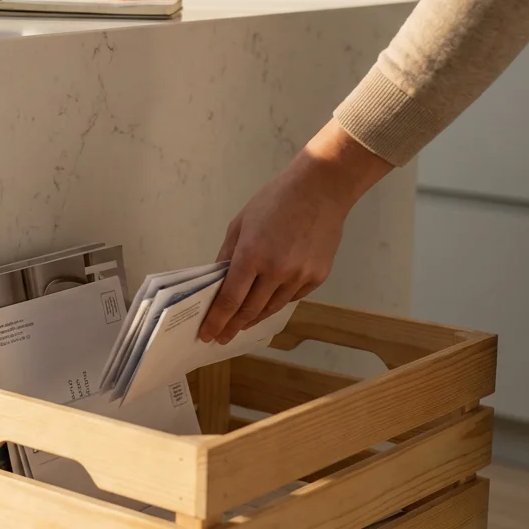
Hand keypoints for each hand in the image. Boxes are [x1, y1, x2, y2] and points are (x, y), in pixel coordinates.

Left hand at [198, 121, 393, 343]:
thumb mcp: (240, 224)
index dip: (217, 320)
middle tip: (221, 338)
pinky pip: (292, 297)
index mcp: (252, 255)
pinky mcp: (317, 277)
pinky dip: (277, 302)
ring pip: (272, 308)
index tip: (207, 334)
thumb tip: (217, 283)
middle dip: (233, 326)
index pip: (230, 299)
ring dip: (254, 319)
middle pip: (250, 310)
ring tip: (241, 325)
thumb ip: (227, 256)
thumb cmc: (274, 201)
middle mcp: (277, 271)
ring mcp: (300, 276)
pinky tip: (267, 303)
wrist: (321, 190)